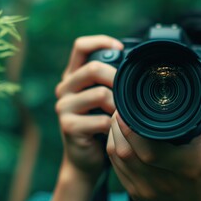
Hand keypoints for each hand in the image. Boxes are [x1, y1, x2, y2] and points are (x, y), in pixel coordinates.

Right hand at [55, 35, 122, 182]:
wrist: (85, 159)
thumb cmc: (100, 126)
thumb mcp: (105, 101)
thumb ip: (111, 84)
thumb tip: (136, 69)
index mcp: (74, 77)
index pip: (81, 47)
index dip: (102, 41)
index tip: (122, 49)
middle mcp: (64, 88)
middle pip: (93, 68)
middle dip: (118, 79)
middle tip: (130, 93)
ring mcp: (63, 107)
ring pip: (100, 94)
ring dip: (119, 106)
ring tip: (126, 115)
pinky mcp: (69, 126)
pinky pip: (101, 119)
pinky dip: (115, 125)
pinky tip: (118, 130)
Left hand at [107, 73, 200, 200]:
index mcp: (183, 167)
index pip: (147, 148)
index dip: (131, 126)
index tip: (128, 106)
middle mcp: (159, 182)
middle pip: (124, 150)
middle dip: (117, 124)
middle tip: (122, 106)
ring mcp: (143, 190)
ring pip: (115, 157)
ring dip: (112, 134)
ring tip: (119, 117)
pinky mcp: (134, 194)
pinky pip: (115, 167)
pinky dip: (113, 147)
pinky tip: (119, 135)